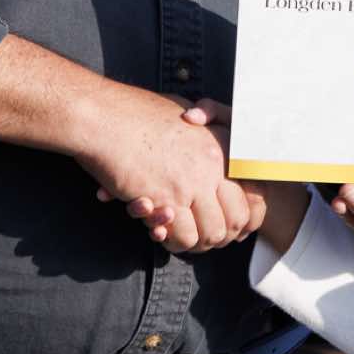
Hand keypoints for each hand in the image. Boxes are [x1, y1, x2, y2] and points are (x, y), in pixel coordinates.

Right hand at [79, 91, 261, 253]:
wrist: (102, 118)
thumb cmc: (133, 112)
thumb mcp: (180, 111)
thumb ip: (200, 126)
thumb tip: (205, 133)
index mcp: (220, 143)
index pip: (251, 191)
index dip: (242, 214)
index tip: (227, 222)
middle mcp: (213, 165)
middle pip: (236, 218)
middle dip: (221, 234)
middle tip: (202, 236)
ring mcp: (192, 183)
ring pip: (212, 233)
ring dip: (196, 242)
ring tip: (180, 237)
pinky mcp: (167, 199)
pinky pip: (184, 236)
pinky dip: (174, 241)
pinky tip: (161, 233)